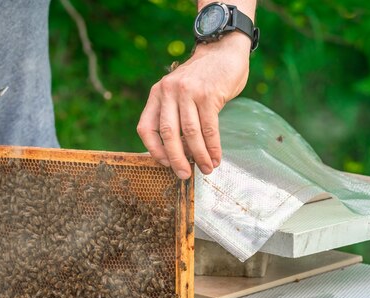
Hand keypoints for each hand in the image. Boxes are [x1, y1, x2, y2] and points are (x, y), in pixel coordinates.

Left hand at [137, 33, 250, 177]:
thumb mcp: (178, 91)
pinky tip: (216, 157)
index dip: (154, 150)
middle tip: (184, 175)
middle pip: (168, 133)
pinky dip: (212, 147)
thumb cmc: (202, 78)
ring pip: (190, 133)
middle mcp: (169, 92)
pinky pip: (209, 128)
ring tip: (206, 169)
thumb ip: (173, 114)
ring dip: (199, 156)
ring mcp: (189, 92)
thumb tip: (177, 151)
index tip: (165, 164)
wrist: (223, 49)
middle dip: (176, 159)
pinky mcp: (209, 94)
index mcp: (157, 94)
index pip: (146, 128)